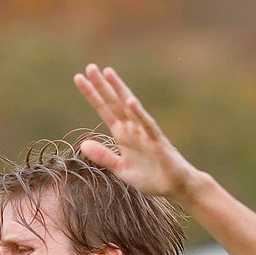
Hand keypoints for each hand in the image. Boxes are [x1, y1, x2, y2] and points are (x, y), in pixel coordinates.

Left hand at [73, 63, 205, 201]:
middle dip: (102, 86)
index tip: (79, 78)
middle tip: (90, 67)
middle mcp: (133, 129)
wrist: (176, 187)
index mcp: (123, 134)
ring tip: (108, 73)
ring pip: (129, 108)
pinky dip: (139, 113)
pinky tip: (130, 101)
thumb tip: (83, 144)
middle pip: (114, 103)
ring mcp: (145, 133)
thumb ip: (104, 157)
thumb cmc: (151, 178)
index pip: (104, 110)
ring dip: (119, 90)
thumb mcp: (122, 169)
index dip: (92, 95)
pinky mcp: (158, 141)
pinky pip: (147, 125)